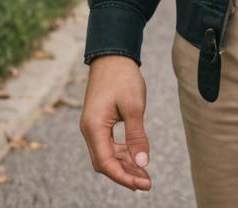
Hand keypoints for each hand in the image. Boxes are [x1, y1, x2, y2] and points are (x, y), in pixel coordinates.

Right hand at [79, 54, 151, 190]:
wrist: (112, 54)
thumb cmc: (123, 77)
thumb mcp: (134, 106)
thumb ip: (137, 136)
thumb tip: (142, 163)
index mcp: (93, 127)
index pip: (105, 163)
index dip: (123, 177)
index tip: (143, 184)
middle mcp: (89, 130)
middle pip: (104, 162)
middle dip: (125, 174)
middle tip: (147, 182)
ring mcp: (93, 126)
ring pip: (106, 154)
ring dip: (124, 165)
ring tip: (144, 173)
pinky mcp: (98, 121)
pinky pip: (108, 144)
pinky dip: (122, 152)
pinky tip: (135, 156)